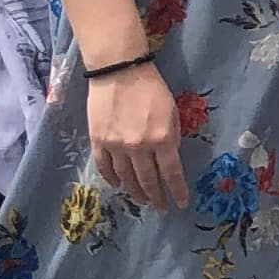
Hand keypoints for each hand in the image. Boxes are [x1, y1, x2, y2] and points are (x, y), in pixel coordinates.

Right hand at [85, 60, 186, 210]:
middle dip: (156, 197)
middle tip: (159, 207)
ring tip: (142, 200)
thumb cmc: (151, 87)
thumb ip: (172, 136)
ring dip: (135, 192)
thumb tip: (169, 158)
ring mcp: (116, 146)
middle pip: (148, 180)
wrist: (118, 70)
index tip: (180, 203)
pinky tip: (118, 185)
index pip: (172, 173)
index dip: (176, 191)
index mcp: (162, 138)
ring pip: (126, 178)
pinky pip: (104, 167)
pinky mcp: (98, 141)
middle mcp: (139, 146)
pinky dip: (111, 179)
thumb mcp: (172, 111)